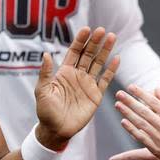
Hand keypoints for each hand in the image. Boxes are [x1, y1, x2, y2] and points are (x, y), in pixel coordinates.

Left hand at [35, 26, 119, 148]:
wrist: (56, 130)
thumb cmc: (46, 111)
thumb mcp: (43, 91)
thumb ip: (46, 73)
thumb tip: (46, 54)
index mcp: (64, 72)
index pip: (74, 52)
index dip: (80, 40)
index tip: (86, 29)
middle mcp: (77, 75)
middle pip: (88, 54)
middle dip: (95, 42)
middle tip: (103, 30)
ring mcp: (87, 84)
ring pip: (98, 63)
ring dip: (105, 51)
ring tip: (112, 37)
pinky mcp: (96, 95)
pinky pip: (105, 80)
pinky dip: (111, 70)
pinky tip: (117, 59)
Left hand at [116, 86, 159, 159]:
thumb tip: (156, 90)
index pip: (154, 102)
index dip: (141, 94)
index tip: (131, 87)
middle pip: (144, 112)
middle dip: (130, 102)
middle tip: (119, 93)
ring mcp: (159, 139)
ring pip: (140, 123)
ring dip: (127, 113)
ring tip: (118, 104)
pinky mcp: (155, 148)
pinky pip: (140, 137)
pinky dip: (131, 129)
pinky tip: (123, 121)